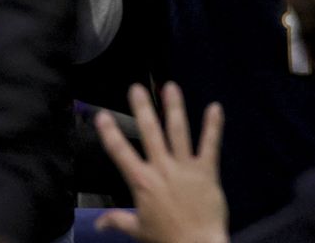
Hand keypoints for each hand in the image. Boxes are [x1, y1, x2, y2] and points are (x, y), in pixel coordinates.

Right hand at [95, 84, 227, 242]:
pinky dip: (213, 126)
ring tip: (170, 87)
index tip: (102, 115)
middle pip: (150, 133)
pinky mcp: (206, 170)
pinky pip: (210, 144)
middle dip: (143, 108)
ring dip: (174, 107)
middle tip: (136, 88)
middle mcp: (161, 169)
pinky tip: (215, 107)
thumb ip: (118, 220)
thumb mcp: (137, 229)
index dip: (110, 133)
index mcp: (142, 182)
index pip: (120, 153)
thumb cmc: (166, 238)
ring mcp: (185, 167)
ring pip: (178, 131)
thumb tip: (98, 223)